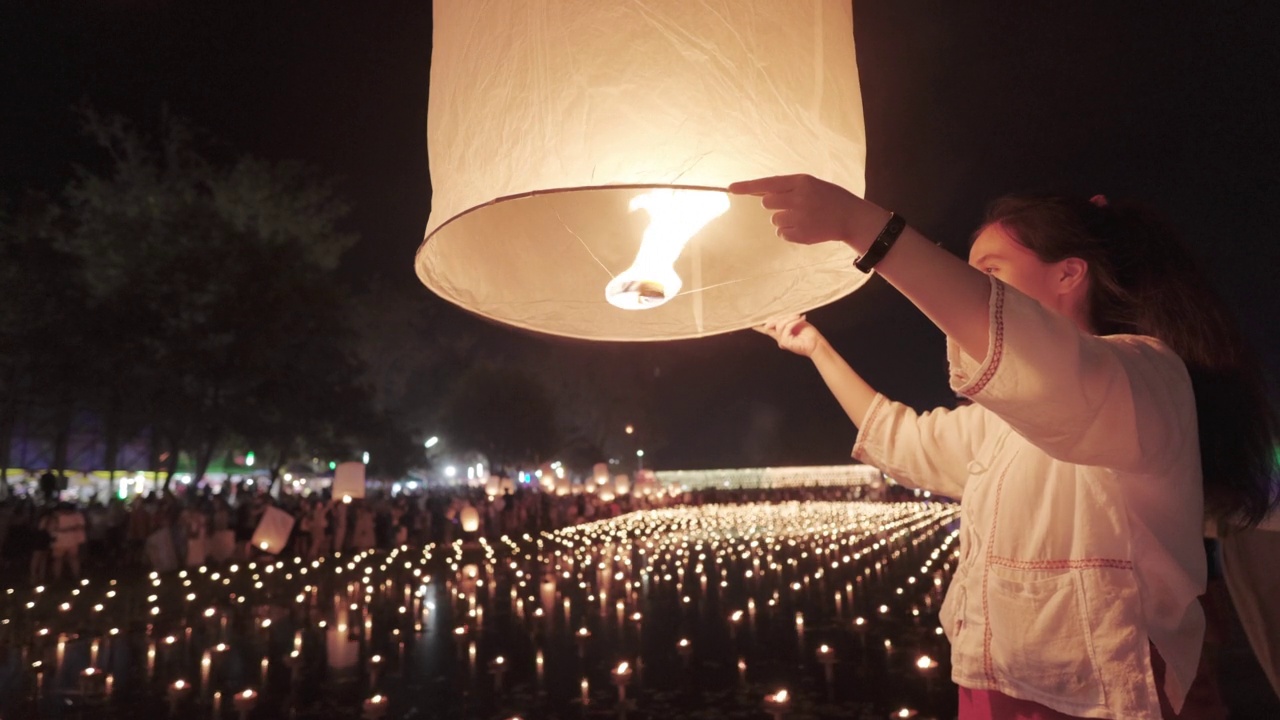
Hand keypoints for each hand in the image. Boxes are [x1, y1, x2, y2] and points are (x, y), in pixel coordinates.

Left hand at [729, 174, 877, 245]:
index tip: (730, 189)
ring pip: (775, 220)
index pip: (767, 183)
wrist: (851, 217)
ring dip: (785, 220)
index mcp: (801, 182)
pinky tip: (806, 227)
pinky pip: (782, 234)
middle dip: (774, 205)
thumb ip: (787, 188)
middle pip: (767, 203)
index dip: (747, 186)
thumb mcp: (811, 185)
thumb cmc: (829, 198)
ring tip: (805, 218)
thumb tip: (761, 193)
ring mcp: (799, 217)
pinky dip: (790, 232)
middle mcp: (798, 198)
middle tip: (791, 206)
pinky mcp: (800, 234)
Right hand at [753, 314, 823, 357]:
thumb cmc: (808, 333)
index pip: (767, 330)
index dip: (759, 327)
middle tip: (794, 314)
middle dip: (781, 316)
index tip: (751, 324)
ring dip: (790, 318)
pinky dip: (794, 322)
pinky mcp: (785, 342)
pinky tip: (802, 319)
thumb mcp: (794, 323)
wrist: (816, 342)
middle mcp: (779, 338)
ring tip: (799, 317)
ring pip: (779, 325)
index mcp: (781, 334)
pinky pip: (786, 328)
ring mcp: (781, 341)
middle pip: (771, 324)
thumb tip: (774, 319)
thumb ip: (784, 321)